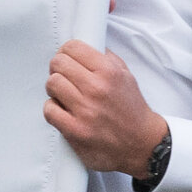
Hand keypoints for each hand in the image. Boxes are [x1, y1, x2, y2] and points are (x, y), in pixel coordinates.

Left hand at [45, 40, 168, 176]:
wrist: (142, 144)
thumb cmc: (132, 111)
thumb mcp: (126, 77)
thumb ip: (107, 59)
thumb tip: (85, 47)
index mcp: (109, 72)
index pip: (73, 47)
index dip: (66, 51)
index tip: (67, 58)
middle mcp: (96, 89)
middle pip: (58, 63)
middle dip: (58, 68)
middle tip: (63, 76)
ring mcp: (84, 111)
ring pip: (52, 84)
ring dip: (55, 88)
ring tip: (64, 94)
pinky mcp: (75, 131)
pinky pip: (49, 110)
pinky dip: (53, 109)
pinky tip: (63, 111)